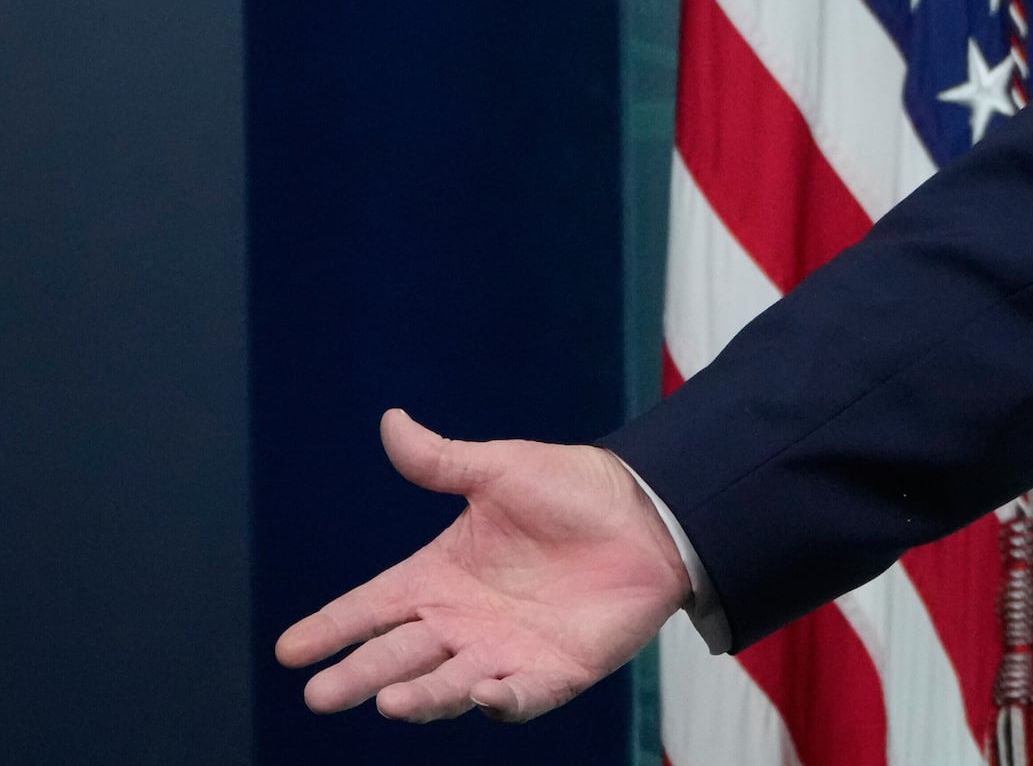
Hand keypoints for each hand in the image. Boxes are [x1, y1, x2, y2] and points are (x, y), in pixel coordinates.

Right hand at [274, 409, 689, 722]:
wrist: (652, 513)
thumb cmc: (574, 490)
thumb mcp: (502, 470)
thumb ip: (442, 461)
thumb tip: (391, 421)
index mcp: (438, 576)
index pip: (371, 607)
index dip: (332, 628)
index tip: (289, 651)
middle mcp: (461, 621)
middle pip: (397, 655)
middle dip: (359, 676)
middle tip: (321, 693)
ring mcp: (503, 651)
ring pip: (447, 684)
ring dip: (419, 697)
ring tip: (390, 701)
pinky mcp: (552, 671)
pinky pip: (519, 696)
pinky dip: (500, 700)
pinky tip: (484, 695)